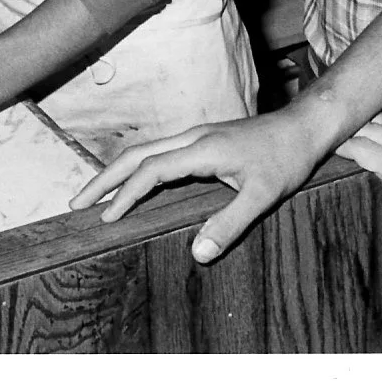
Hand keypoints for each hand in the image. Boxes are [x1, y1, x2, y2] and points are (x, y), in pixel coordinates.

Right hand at [68, 109, 325, 263]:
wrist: (305, 127)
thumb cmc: (286, 159)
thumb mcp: (263, 195)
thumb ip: (230, 224)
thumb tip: (197, 254)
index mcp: (202, 148)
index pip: (151, 170)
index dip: (126, 194)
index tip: (107, 218)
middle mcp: (193, 137)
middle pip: (137, 154)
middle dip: (105, 178)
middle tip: (76, 203)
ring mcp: (197, 136)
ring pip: (146, 150)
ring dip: (118, 171)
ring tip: (95, 196)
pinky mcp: (204, 140)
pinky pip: (160, 153)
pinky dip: (138, 168)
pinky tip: (135, 186)